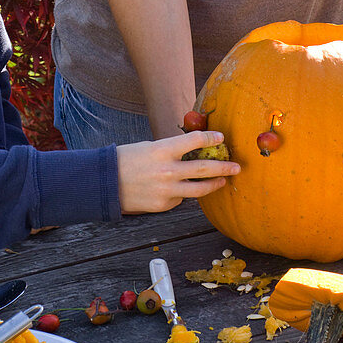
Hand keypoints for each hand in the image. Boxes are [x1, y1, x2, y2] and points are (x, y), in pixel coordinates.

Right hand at [116, 130, 239, 214]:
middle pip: (205, 168)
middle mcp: (168, 170)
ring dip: (215, 184)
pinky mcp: (164, 205)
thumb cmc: (127, 160)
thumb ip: (172, 151)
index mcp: (163, 149)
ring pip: (200, 189)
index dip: (211, 138)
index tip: (221, 138)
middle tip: (237, 166)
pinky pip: (181, 198)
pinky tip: (179, 189)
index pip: (195, 140)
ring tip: (223, 181)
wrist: (105, 182)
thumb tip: (195, 152)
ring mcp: (167, 190)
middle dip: (224, 167)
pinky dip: (183, 193)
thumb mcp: (149, 147)